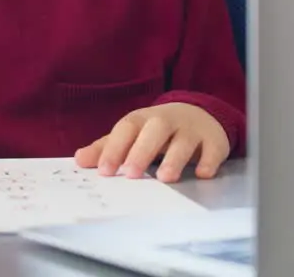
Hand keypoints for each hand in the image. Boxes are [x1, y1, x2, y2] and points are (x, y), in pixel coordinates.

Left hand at [74, 103, 229, 182]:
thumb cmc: (157, 131)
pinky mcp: (214, 140)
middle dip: (142, 150)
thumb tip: (79, 159)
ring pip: (184, 140)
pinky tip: (201, 174)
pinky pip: (213, 149)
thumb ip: (108, 147)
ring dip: (175, 158)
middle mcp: (168, 120)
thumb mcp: (133, 134)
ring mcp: (192, 129)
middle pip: (155, 129)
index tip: (103, 171)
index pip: (127, 128)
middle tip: (131, 174)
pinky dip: (208, 161)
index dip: (115, 148)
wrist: (199, 114)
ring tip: (165, 178)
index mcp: (143, 119)